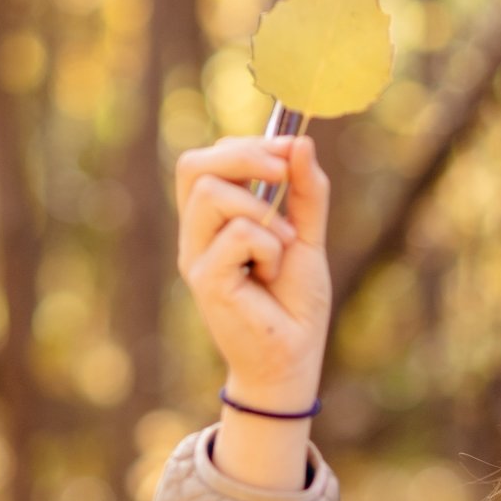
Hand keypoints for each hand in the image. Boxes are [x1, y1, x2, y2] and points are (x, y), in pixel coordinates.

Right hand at [173, 135, 333, 411]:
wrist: (294, 360)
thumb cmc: (295, 304)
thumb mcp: (307, 236)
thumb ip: (305, 192)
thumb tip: (300, 141)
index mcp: (213, 221)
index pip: (206, 161)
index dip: (247, 145)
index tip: (289, 150)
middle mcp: (196, 236)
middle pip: (193, 165)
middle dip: (245, 155)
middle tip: (284, 170)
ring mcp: (195, 258)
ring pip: (213, 194)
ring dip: (262, 210)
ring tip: (284, 245)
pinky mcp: (206, 281)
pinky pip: (237, 234)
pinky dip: (269, 246)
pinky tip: (272, 273)